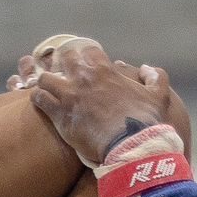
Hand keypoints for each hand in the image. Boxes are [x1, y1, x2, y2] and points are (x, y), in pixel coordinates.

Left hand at [21, 43, 174, 164]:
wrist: (131, 146)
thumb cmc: (146, 121)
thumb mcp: (159, 96)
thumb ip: (156, 77)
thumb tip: (148, 68)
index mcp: (105, 70)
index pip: (88, 50)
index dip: (85, 55)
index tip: (84, 62)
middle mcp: (84, 78)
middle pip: (63, 59)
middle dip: (62, 64)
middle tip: (63, 74)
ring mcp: (69, 95)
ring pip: (45, 78)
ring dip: (46, 82)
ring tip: (48, 89)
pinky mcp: (59, 115)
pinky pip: (39, 99)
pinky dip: (38, 98)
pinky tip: (40, 102)